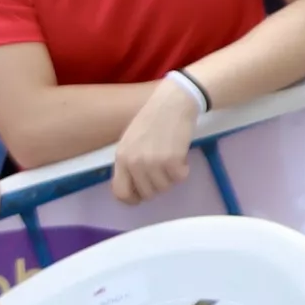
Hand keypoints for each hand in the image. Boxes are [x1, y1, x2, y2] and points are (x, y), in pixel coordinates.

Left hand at [112, 80, 198, 203]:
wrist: (172, 104)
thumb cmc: (151, 121)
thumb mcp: (130, 141)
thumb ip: (129, 163)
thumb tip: (132, 188)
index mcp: (121, 157)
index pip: (120, 192)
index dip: (132, 199)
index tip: (141, 197)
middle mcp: (134, 162)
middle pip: (147, 194)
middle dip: (157, 186)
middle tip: (162, 171)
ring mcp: (153, 163)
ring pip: (165, 188)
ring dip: (171, 177)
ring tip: (171, 158)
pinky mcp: (172, 161)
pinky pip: (180, 179)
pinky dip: (183, 170)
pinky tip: (180, 155)